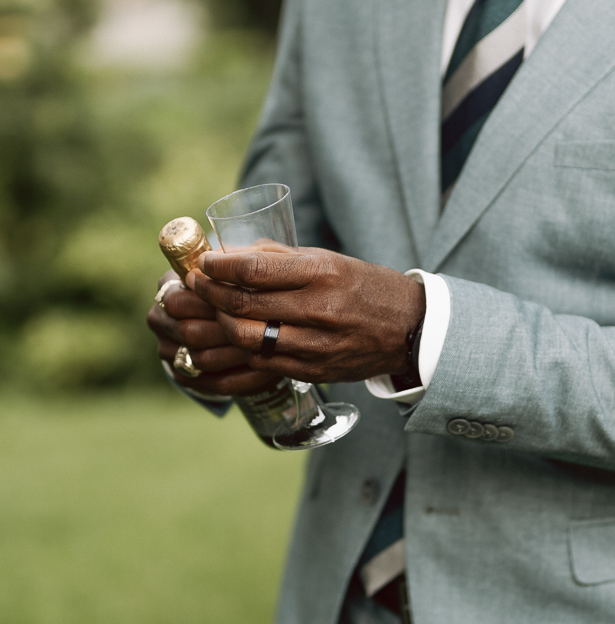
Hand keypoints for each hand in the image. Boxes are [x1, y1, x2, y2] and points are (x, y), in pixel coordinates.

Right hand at [146, 270, 277, 395]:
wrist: (231, 320)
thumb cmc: (237, 287)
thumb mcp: (236, 268)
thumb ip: (235, 260)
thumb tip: (239, 260)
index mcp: (167, 288)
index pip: (178, 300)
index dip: (213, 302)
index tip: (247, 300)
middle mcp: (161, 320)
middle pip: (190, 332)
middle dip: (229, 330)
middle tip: (262, 327)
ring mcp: (170, 351)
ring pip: (204, 359)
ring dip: (239, 354)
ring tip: (269, 348)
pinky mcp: (187, 377)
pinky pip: (216, 383)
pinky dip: (244, 377)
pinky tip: (267, 369)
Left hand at [185, 248, 425, 383]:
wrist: (409, 328)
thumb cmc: (364, 287)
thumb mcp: (328, 260)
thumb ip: (280, 258)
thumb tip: (232, 254)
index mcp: (322, 273)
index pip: (254, 270)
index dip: (219, 267)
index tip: (205, 263)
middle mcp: (319, 310)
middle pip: (244, 304)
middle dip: (210, 293)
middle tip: (197, 284)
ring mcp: (316, 345)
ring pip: (247, 338)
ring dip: (221, 323)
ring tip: (214, 311)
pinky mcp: (313, 370)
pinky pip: (264, 362)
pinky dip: (243, 349)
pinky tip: (236, 336)